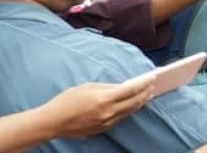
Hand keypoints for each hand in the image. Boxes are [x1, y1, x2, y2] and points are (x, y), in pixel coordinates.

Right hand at [39, 75, 154, 137]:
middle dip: (145, 93)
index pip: (131, 90)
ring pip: (129, 111)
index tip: (152, 77)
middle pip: (134, 102)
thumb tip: (122, 86)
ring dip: (140, 102)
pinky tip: (132, 105)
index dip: (144, 83)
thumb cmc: (67, 101)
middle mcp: (108, 112)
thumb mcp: (87, 87)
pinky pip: (120, 118)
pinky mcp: (103, 129)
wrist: (53, 122)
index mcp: (104, 99)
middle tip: (153, 86)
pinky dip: (129, 110)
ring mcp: (106, 122)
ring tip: (147, 95)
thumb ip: (107, 87)